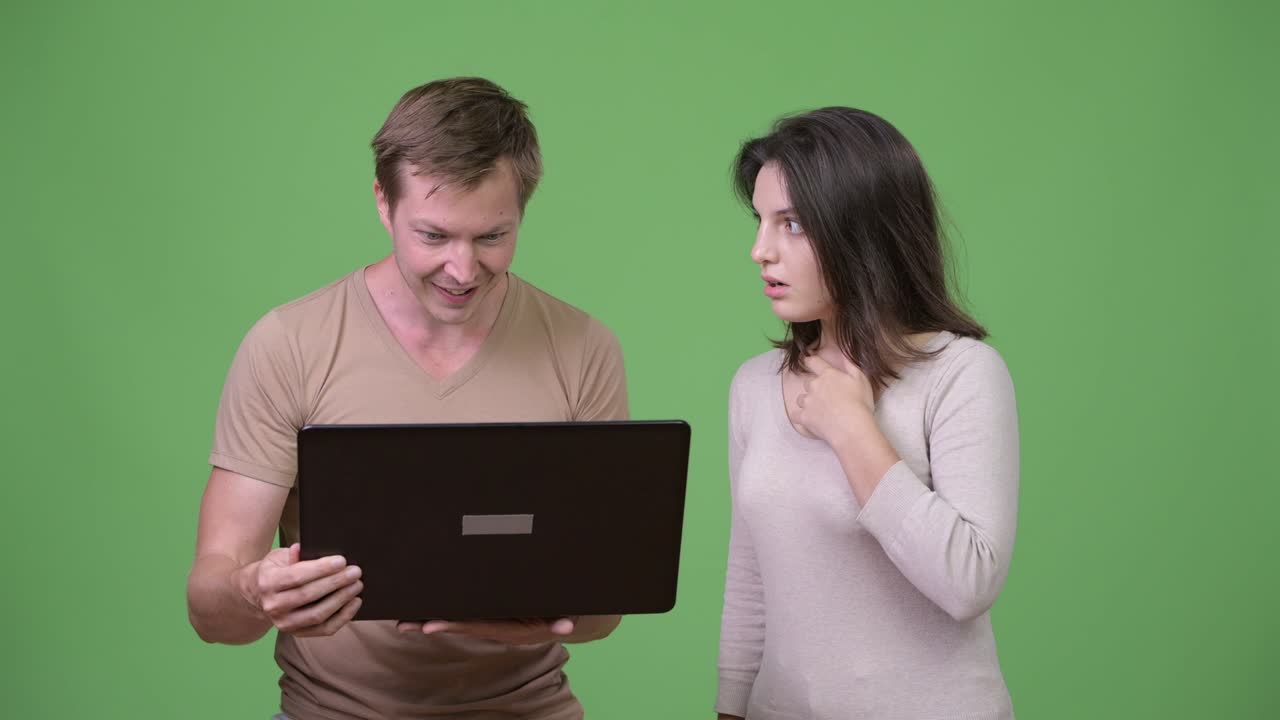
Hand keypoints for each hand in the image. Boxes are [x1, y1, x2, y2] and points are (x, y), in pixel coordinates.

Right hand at [242, 543, 362, 636]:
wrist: (260, 594)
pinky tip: (355, 602)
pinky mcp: (297, 633)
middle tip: (355, 572)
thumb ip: (294, 554)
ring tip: (357, 585)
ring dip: (341, 600)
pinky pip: (324, 629)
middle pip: (308, 595)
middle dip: (335, 583)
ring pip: (317, 615)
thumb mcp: (279, 556)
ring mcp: (284, 623)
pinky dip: (343, 617)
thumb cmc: (277, 569)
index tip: (342, 561)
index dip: (321, 569)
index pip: (297, 576)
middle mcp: (273, 605)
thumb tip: (308, 548)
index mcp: (268, 582)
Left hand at [395, 616, 577, 644]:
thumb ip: (560, 621)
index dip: (452, 625)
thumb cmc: (555, 616)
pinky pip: (460, 613)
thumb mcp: (559, 617)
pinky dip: (441, 612)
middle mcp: (490, 626)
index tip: (430, 626)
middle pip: (456, 625)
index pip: (474, 626)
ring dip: (429, 620)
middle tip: (402, 625)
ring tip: (402, 621)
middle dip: (430, 624)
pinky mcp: (484, 613)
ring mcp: (485, 621)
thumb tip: (567, 625)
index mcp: (504, 628)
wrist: (554, 622)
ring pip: (454, 620)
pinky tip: (421, 609)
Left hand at [794, 353, 875, 445]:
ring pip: (801, 399)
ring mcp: (807, 402)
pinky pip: (796, 416)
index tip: (807, 361)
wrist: (852, 428)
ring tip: (818, 411)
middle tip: (825, 397)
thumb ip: (850, 365)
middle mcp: (814, 386)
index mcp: (828, 375)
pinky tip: (808, 422)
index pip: (813, 362)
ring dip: (807, 403)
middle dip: (814, 388)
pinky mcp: (804, 418)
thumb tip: (843, 353)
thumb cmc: (860, 403)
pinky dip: (801, 418)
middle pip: (808, 383)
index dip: (809, 361)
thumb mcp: (861, 379)